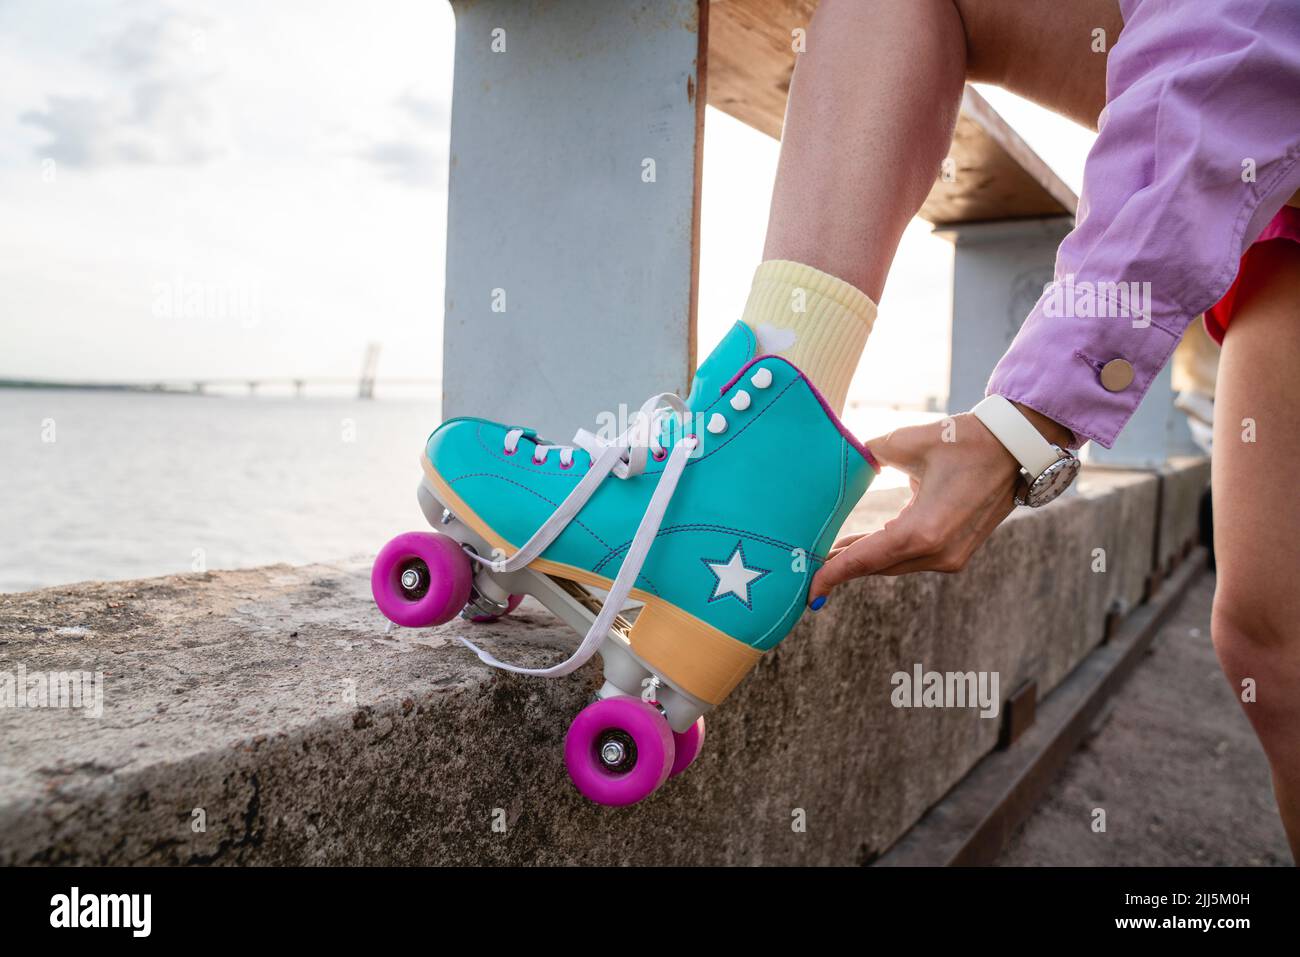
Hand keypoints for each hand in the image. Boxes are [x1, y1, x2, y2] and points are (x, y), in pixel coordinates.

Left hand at [808, 405, 1067, 601]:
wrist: (1015, 449)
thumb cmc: (962, 440)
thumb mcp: (906, 442)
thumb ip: (868, 454)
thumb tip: (845, 460)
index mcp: (924, 530)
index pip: (866, 559)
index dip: (834, 573)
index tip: (809, 589)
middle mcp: (938, 552)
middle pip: (877, 567)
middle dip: (842, 568)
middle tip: (807, 568)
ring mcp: (951, 557)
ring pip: (893, 566)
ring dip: (863, 561)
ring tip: (828, 555)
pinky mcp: (957, 553)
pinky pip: (910, 559)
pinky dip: (885, 555)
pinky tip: (861, 547)